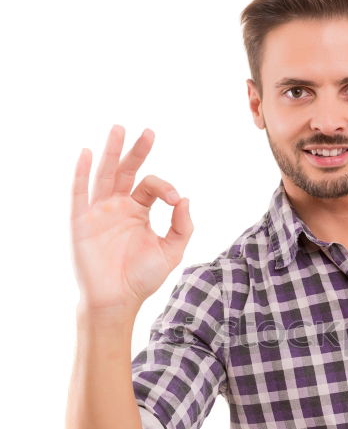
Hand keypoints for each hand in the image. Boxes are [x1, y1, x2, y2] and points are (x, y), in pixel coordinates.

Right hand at [70, 124, 192, 314]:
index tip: (175, 200)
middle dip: (136, 151)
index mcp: (138, 211)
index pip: (150, 185)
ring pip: (105, 175)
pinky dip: (82, 173)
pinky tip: (88, 153)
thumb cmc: (142, 278)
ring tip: (119, 129)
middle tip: (148, 132)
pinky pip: (80, 193)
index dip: (165, 187)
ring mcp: (99, 212)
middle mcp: (117, 207)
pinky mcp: (82, 222)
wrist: (118, 300)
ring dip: (111, 152)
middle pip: (126, 171)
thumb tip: (185, 198)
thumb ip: (182, 225)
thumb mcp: (171, 251)